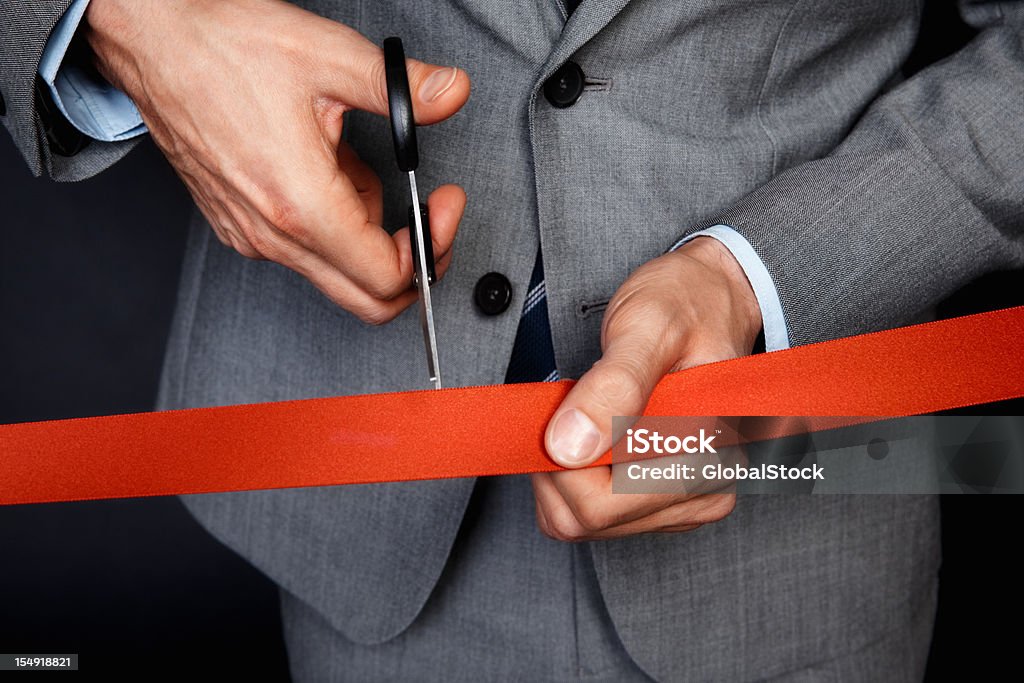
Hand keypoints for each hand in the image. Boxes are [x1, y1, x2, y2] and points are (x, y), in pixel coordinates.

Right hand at [84, 0, 470, 323]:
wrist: (150, 42)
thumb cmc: (221, 48)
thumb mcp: (328, 56)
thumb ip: (401, 88)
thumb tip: (450, 93)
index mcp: (300, 204)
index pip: (387, 277)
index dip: (431, 246)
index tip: (442, 204)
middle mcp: (272, 235)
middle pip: (366, 300)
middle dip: (411, 264)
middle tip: (427, 215)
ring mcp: (252, 237)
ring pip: (336, 271)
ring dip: (365, 230)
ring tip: (354, 162)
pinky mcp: (239, 228)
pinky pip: (304, 249)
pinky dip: (331, 221)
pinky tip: (324, 168)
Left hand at [532, 237, 762, 540]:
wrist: (709, 297)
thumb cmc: (685, 305)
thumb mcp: (646, 327)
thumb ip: (613, 386)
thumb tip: (568, 448)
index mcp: (708, 458)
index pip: (604, 502)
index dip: (562, 460)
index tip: (566, 405)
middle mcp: (704, 492)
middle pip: (588, 520)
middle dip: (558, 466)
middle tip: (570, 406)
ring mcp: (683, 502)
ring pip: (581, 524)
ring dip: (561, 472)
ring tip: (583, 414)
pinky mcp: (660, 502)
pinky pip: (588, 515)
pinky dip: (569, 478)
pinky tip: (587, 433)